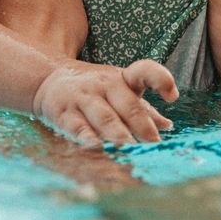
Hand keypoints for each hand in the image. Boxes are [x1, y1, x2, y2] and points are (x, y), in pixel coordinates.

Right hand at [33, 59, 178, 145]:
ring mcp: (83, 98)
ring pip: (104, 117)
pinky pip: (78, 127)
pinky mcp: (64, 112)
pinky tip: (97, 147)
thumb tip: (168, 126)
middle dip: (142, 125)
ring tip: (130, 148)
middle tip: (154, 144)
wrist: (48, 79)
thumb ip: (143, 109)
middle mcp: (104, 85)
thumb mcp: (119, 90)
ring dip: (118, 134)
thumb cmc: (93, 90)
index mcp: (122, 79)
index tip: (172, 96)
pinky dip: (88, 138)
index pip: (144, 71)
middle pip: (127, 104)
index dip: (160, 80)